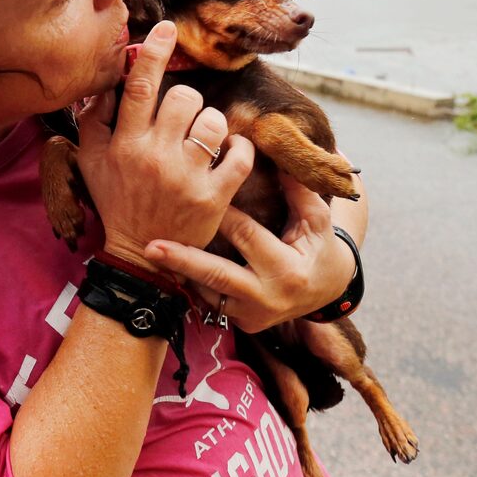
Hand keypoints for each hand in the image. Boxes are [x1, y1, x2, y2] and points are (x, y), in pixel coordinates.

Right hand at [76, 22, 253, 270]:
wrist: (139, 254)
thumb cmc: (116, 201)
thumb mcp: (90, 161)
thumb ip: (95, 120)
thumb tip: (107, 82)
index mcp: (124, 144)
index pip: (139, 87)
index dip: (155, 52)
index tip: (168, 29)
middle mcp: (155, 156)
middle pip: (183, 98)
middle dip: (187, 101)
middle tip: (183, 119)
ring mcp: (187, 176)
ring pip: (215, 122)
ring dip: (212, 125)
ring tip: (203, 140)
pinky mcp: (214, 196)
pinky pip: (240, 154)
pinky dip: (239, 149)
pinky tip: (228, 155)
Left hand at [143, 174, 356, 331]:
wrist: (327, 291)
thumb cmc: (318, 246)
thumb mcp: (316, 220)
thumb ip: (298, 190)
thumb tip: (277, 152)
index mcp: (288, 270)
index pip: (247, 236)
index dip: (222, 215)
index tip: (195, 193)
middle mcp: (268, 297)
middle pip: (217, 275)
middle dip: (183, 260)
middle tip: (150, 246)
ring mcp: (252, 315)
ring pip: (207, 292)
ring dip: (180, 271)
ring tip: (149, 252)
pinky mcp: (243, 324)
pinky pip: (211, 302)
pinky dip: (192, 282)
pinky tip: (169, 266)